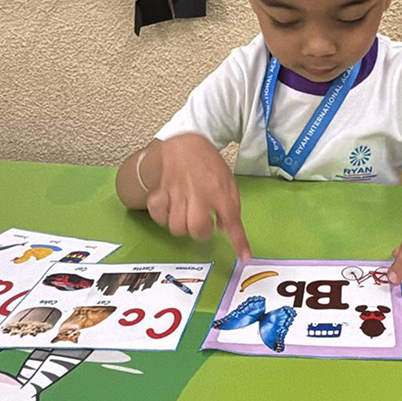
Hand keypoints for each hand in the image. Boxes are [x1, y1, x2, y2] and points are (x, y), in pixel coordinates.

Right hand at [146, 134, 251, 258]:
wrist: (186, 143)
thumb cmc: (210, 166)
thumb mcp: (228, 183)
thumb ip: (229, 208)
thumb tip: (223, 230)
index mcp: (219, 191)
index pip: (232, 220)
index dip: (239, 241)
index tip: (244, 256)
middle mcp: (198, 194)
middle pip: (197, 228)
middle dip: (201, 233)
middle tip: (204, 224)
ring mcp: (177, 192)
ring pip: (176, 226)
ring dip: (183, 228)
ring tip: (186, 218)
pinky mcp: (160, 191)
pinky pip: (157, 214)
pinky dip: (162, 219)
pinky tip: (169, 213)